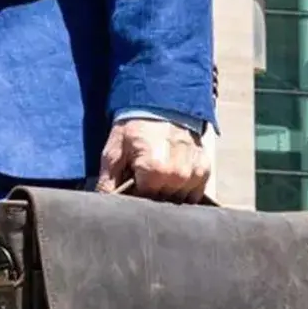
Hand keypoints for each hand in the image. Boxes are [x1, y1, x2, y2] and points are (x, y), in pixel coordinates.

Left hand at [95, 118, 210, 202]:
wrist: (161, 102)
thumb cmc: (134, 127)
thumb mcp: (114, 152)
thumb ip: (107, 183)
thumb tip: (104, 206)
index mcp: (155, 171)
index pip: (142, 203)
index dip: (133, 197)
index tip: (130, 184)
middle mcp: (178, 175)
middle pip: (160, 203)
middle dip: (149, 195)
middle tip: (141, 176)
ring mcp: (193, 173)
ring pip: (177, 201)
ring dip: (167, 194)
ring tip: (157, 174)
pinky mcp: (204, 170)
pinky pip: (194, 194)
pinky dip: (183, 190)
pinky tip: (172, 176)